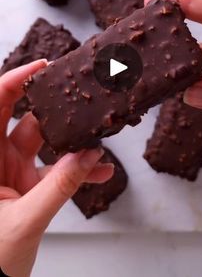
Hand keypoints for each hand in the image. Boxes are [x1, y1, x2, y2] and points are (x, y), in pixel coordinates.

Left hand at [0, 60, 113, 276]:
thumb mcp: (25, 221)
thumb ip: (60, 187)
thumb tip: (88, 155)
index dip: (15, 81)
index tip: (43, 67)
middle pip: (25, 119)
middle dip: (54, 109)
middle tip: (78, 95)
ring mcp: (13, 172)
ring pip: (47, 145)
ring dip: (73, 143)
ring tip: (98, 137)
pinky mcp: (29, 187)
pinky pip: (57, 172)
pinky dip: (77, 171)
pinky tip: (100, 172)